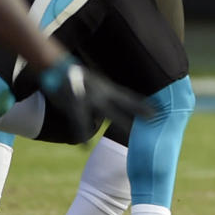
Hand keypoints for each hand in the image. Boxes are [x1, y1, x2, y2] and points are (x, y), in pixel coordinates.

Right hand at [36, 54, 153, 144]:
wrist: (56, 68)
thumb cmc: (76, 77)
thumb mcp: (96, 83)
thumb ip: (106, 93)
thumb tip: (115, 102)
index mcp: (107, 88)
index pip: (129, 97)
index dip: (143, 104)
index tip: (158, 111)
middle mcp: (102, 94)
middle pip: (124, 105)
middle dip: (139, 112)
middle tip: (154, 120)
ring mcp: (90, 100)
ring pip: (108, 114)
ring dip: (120, 123)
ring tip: (131, 135)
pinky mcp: (74, 106)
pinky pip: (79, 123)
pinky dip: (82, 134)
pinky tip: (85, 146)